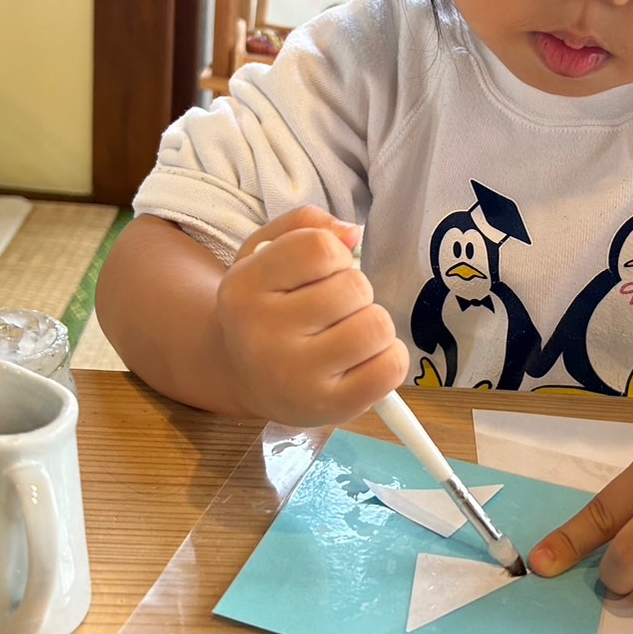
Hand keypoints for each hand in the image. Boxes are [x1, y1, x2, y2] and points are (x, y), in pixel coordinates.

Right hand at [217, 206, 408, 425]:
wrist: (240, 372)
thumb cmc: (265, 305)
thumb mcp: (266, 252)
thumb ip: (306, 225)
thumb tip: (352, 234)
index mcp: (244, 287)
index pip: (320, 248)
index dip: (334, 254)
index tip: (320, 272)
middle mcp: (262, 335)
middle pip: (355, 287)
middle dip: (355, 292)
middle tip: (331, 310)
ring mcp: (295, 377)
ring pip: (377, 326)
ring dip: (372, 323)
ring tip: (344, 333)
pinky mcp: (328, 408)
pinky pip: (391, 367)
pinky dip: (389, 357)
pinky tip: (361, 359)